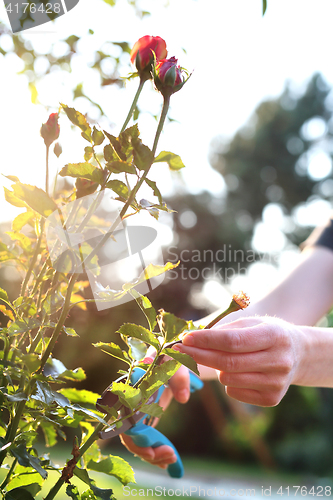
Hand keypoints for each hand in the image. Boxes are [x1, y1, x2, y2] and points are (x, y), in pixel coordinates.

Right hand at [119, 365, 190, 466]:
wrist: (170, 355)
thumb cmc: (170, 355)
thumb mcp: (176, 360)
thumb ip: (179, 376)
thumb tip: (183, 398)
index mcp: (131, 385)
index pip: (124, 417)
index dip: (134, 437)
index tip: (151, 450)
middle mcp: (127, 400)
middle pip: (127, 433)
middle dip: (145, 450)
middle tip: (170, 456)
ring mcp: (134, 410)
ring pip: (134, 440)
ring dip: (152, 455)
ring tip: (173, 459)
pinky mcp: (143, 417)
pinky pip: (143, 439)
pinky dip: (154, 451)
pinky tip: (169, 459)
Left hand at [173, 316, 304, 406]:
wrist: (298, 354)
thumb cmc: (266, 334)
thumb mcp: (252, 323)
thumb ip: (225, 330)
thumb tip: (192, 339)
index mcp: (274, 336)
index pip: (233, 341)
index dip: (206, 340)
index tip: (185, 338)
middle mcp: (279, 361)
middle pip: (228, 362)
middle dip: (199, 355)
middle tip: (179, 350)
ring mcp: (276, 383)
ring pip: (228, 378)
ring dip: (216, 368)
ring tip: (224, 358)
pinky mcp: (272, 399)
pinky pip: (234, 391)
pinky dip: (228, 381)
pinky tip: (239, 371)